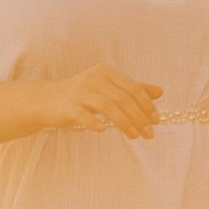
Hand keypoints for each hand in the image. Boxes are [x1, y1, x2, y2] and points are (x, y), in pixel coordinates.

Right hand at [38, 66, 159, 139]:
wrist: (47, 99)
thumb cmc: (83, 95)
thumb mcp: (108, 88)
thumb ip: (133, 89)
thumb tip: (160, 91)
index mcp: (106, 72)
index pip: (133, 88)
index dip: (147, 104)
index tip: (156, 120)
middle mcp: (94, 79)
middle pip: (123, 98)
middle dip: (139, 117)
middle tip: (149, 134)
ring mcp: (80, 92)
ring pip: (107, 106)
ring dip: (124, 123)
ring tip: (134, 136)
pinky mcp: (68, 107)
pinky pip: (83, 115)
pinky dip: (94, 122)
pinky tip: (104, 130)